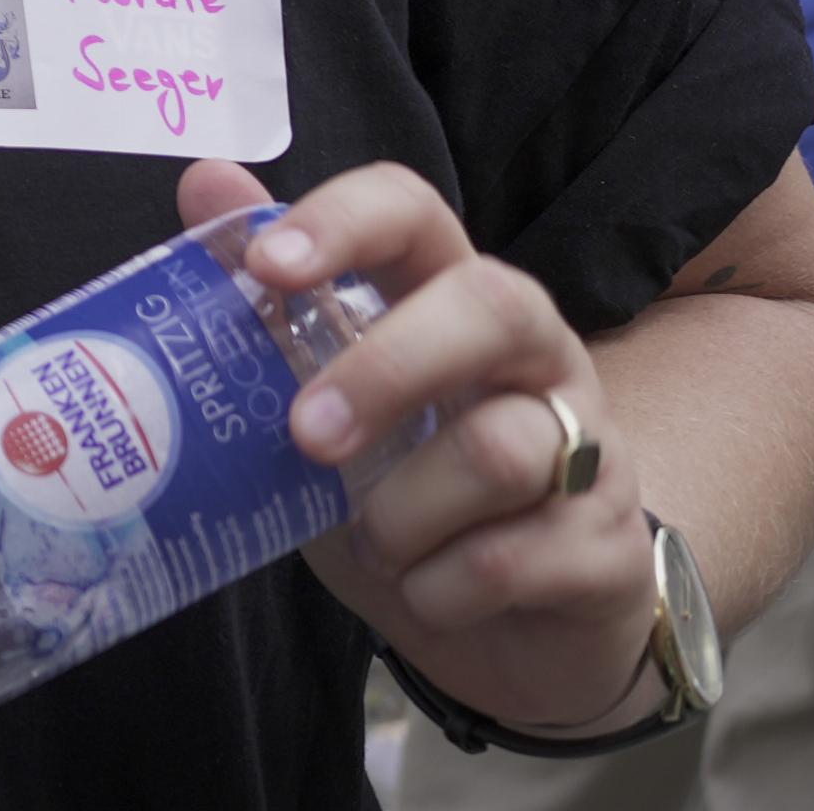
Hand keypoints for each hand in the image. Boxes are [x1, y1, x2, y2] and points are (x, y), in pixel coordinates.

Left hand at [182, 158, 665, 744]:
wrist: (507, 631)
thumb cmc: (403, 494)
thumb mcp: (325, 409)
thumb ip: (275, 311)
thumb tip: (205, 182)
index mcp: (453, 298)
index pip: (415, 211)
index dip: (344, 223)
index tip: (269, 269)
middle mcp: (536, 354)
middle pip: (494, 305)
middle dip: (387, 369)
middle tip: (307, 437)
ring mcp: (589, 446)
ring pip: (497, 451)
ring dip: (401, 516)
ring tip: (376, 543)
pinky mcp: (609, 547)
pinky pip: (508, 561)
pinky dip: (437, 589)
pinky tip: (425, 590)